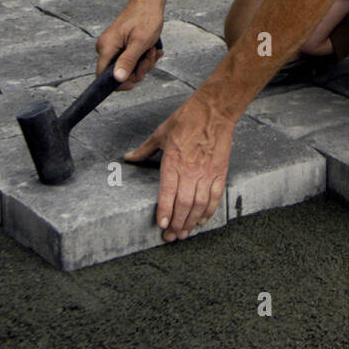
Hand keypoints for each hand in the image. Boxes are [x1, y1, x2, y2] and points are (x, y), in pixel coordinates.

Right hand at [96, 0, 164, 90]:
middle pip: (119, 73)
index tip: (133, 82)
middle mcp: (106, 48)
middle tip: (149, 55)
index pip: (102, 76)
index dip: (118, 83)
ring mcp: (114, 47)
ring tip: (152, 49)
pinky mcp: (121, 46)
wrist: (149, 2)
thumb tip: (118, 79)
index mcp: (106, 47)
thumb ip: (128, 61)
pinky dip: (144, 57)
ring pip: (128, 67)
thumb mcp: (140, 42)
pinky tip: (152, 49)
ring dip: (144, 62)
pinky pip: (132, 60)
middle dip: (138, 68)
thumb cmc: (145, 18)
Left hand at [124, 96, 234, 239]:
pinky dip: (209, 211)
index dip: (164, 212)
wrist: (214, 111)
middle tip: (171, 237)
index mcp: (173, 162)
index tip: (162, 225)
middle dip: (177, 224)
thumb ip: (144, 150)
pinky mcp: (219, 172)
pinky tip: (202, 219)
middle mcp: (190, 171)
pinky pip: (215, 196)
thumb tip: (129, 157)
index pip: (167, 194)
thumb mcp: (161, 133)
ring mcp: (206, 173)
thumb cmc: (187, 119)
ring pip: (199, 205)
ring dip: (191, 222)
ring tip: (185, 233)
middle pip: (183, 204)